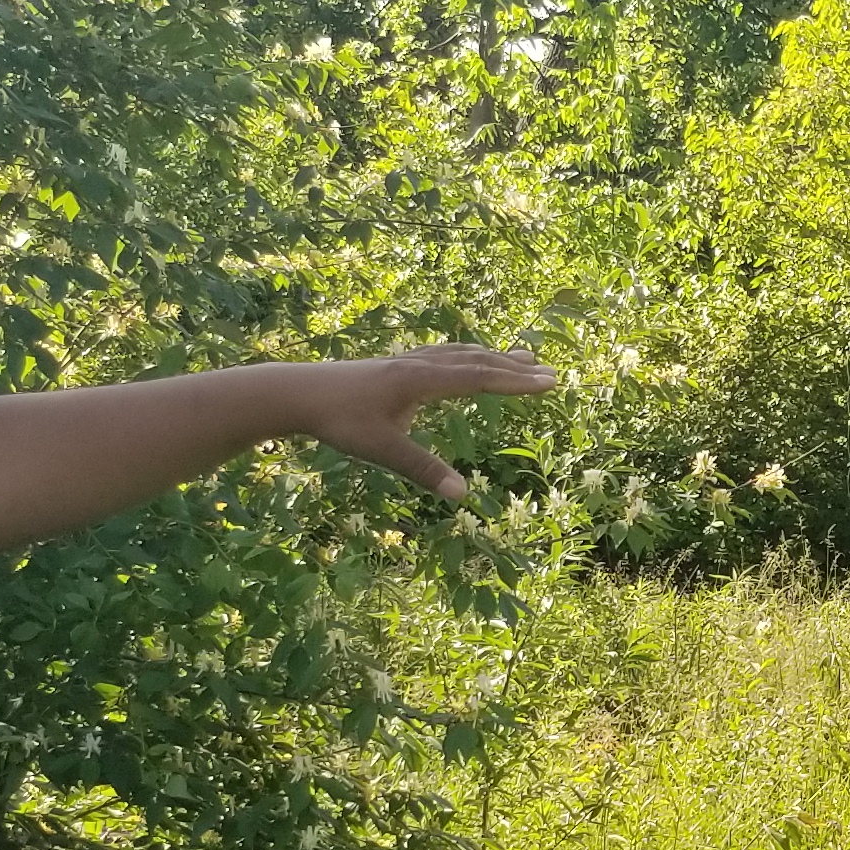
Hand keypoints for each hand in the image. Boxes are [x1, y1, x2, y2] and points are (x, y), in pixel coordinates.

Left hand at [301, 345, 551, 501]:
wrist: (299, 392)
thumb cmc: (339, 421)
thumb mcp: (382, 450)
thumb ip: (423, 470)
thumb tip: (462, 495)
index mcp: (422, 381)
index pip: (479, 378)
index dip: (515, 382)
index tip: (550, 382)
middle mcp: (420, 365)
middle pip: (476, 361)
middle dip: (513, 368)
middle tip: (549, 371)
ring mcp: (407, 361)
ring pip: (460, 354)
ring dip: (493, 356)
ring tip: (521, 357)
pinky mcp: (395, 365)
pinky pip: (443, 355)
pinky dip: (467, 355)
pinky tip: (465, 360)